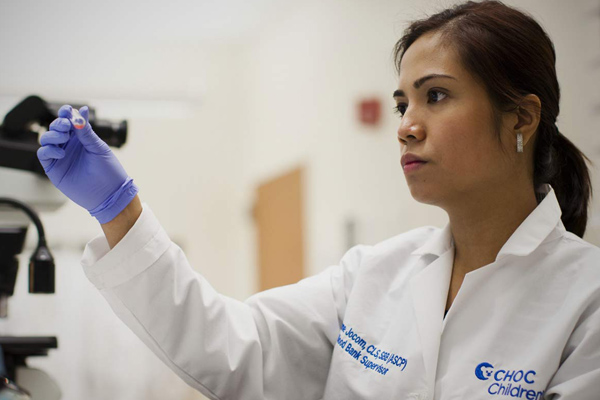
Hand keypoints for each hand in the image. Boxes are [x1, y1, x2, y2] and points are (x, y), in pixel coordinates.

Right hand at [37, 105, 137, 223]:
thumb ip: (86, 131)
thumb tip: (81, 111)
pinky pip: (44, 154)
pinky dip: (49, 149)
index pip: (69, 121)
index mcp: (81, 138)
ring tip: (65, 137)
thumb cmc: (108, 171)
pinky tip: (61, 152)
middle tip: (67, 125)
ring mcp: (61, 156)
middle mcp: (69, 145)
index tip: (67, 110)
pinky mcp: (54, 168)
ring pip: (47, 138)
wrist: (109, 194)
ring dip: (53, 134)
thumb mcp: (98, 147)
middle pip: (56, 128)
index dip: (65, 113)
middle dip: (59, 123)